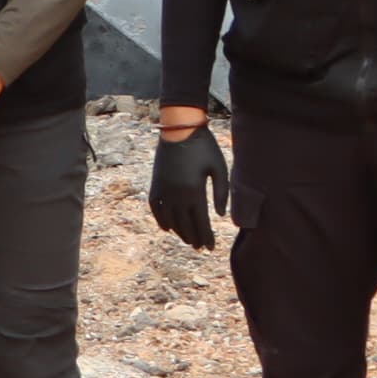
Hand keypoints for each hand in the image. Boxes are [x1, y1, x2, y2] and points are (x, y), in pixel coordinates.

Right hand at [149, 121, 224, 249]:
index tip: (210, 247)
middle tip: (201, 248)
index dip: (205, 236)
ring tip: (188, 240)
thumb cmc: (204, 147)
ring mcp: (163, 190)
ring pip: (169, 219)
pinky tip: (167, 228)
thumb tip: (220, 215)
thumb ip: (221, 192)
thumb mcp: (218, 168)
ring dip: (179, 232)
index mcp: (193, 191)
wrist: (179, 129)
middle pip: (184, 224)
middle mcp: (176, 194)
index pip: (200, 222)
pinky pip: (155, 208)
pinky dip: (161, 220)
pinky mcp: (155, 184)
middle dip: (193, 238)